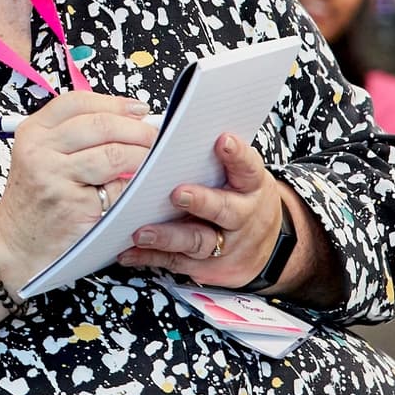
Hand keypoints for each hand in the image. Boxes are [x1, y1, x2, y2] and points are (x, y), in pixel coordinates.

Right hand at [0, 91, 158, 294]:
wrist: (15, 242)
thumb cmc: (35, 198)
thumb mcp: (39, 156)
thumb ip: (72, 136)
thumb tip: (127, 119)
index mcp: (32, 132)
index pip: (77, 102)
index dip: (114, 103)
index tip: (138, 109)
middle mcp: (39, 151)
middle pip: (100, 125)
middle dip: (136, 128)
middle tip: (153, 135)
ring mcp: (55, 178)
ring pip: (113, 154)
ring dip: (142, 155)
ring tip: (153, 159)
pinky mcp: (74, 207)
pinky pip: (116, 190)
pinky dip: (133, 186)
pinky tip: (137, 186)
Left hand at [117, 132, 284, 288]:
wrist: (265, 247)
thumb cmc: (240, 196)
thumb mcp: (239, 174)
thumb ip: (211, 157)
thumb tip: (168, 127)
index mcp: (251, 186)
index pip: (247, 167)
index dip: (237, 155)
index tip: (223, 141)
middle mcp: (242, 216)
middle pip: (225, 210)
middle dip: (201, 202)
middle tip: (177, 193)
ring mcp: (226, 245)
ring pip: (198, 242)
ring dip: (168, 237)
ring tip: (142, 232)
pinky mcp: (207, 267)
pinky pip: (176, 262)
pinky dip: (150, 258)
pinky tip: (129, 251)